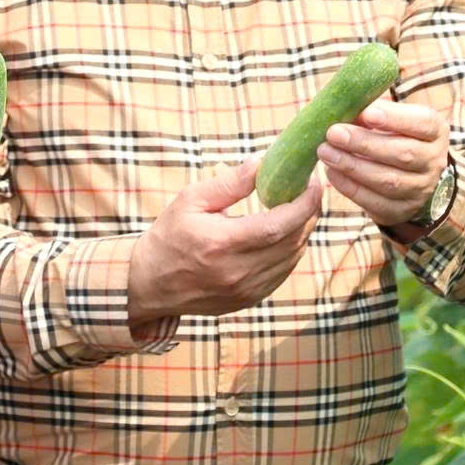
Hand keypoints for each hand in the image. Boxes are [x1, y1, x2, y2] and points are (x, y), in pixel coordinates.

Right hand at [127, 161, 320, 331]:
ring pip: (291, 260)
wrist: (150, 283)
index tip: (314, 184)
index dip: (303, 206)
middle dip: (309, 215)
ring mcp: (245, 291)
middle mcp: (236, 272)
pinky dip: (291, 251)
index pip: (277, 226)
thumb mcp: (190, 200)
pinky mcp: (248, 300)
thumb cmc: (169, 236)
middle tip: (311, 191)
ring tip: (299, 209)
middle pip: (291, 243)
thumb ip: (228, 183)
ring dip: (302, 232)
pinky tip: (285, 233)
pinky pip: (282, 274)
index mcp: (221, 244)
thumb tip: (260, 164)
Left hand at [317, 98, 449, 227]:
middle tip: (334, 133)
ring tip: (326, 152)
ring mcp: (421, 189)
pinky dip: (350, 188)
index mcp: (435, 131)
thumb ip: (374, 111)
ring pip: (388, 181)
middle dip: (364, 144)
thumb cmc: (396, 135)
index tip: (366, 113)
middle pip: (402, 154)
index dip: (394, 119)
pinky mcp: (402, 210)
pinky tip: (332, 172)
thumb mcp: (394, 118)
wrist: (410, 175)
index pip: (421, 123)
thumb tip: (343, 107)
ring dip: (352, 166)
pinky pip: (376, 202)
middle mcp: (434, 161)